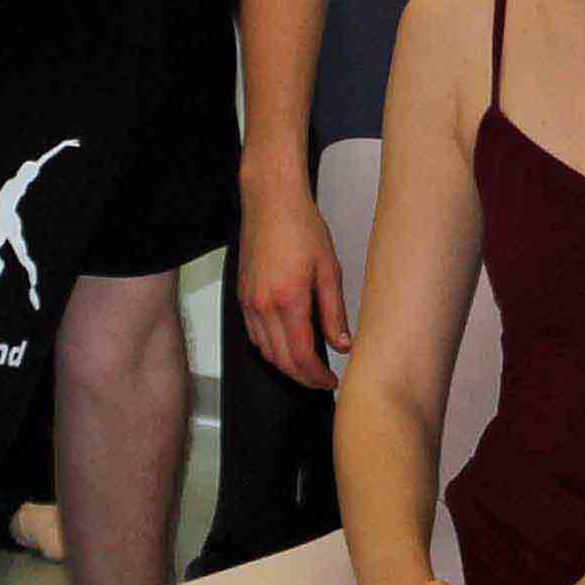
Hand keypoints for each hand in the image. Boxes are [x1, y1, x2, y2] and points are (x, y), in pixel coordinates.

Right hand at [233, 181, 352, 388]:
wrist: (271, 202)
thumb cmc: (301, 228)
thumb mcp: (329, 270)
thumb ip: (334, 312)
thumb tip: (342, 344)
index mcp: (288, 300)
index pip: (302, 355)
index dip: (317, 376)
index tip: (331, 382)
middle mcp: (262, 305)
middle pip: (280, 360)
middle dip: (302, 377)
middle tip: (322, 381)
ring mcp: (248, 302)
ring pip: (264, 351)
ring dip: (285, 365)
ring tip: (308, 367)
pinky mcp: (242, 296)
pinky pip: (253, 334)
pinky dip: (270, 348)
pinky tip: (287, 346)